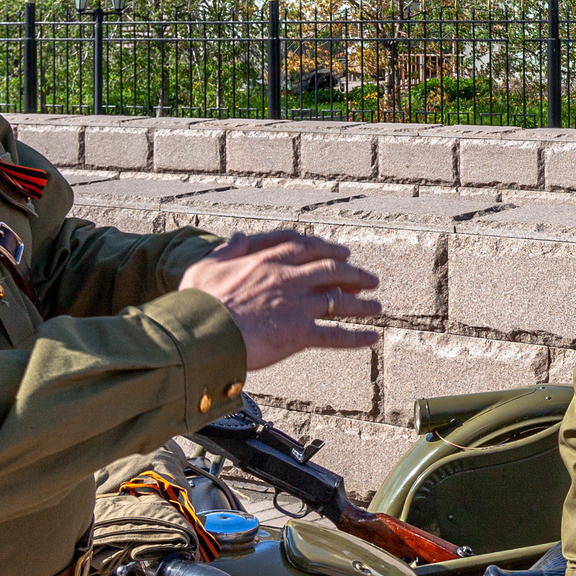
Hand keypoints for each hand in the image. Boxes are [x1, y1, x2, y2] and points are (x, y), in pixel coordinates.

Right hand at [179, 230, 381, 369]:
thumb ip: (227, 251)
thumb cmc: (197, 303)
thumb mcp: (206, 266)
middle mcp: (287, 278)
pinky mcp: (299, 334)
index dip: (328, 249)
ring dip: (362, 303)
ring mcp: (296, 306)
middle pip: (331, 269)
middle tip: (369, 278)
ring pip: (339, 300)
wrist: (200, 335)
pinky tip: (372, 338)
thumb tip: (240, 237)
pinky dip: (356, 337)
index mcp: (266, 260)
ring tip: (377, 305)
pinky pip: (335, 335)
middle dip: (354, 273)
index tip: (343, 252)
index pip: (304, 247)